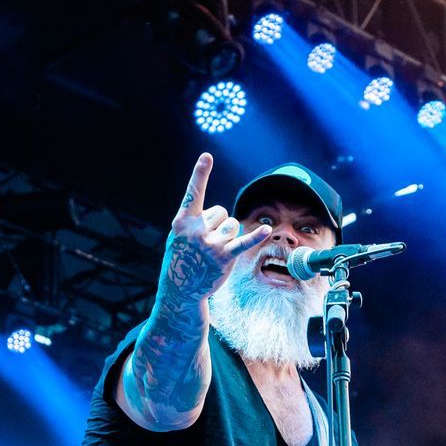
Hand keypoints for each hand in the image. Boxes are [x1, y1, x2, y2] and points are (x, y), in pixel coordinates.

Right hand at [157, 153, 272, 308]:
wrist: (180, 290)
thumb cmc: (181, 258)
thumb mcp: (178, 236)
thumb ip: (194, 220)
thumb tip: (221, 214)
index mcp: (182, 222)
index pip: (193, 193)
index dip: (200, 174)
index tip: (207, 156)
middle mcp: (196, 231)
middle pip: (220, 211)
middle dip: (216, 224)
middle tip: (204, 243)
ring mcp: (210, 244)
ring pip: (232, 224)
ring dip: (227, 235)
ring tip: (214, 251)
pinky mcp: (224, 257)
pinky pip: (243, 242)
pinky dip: (256, 237)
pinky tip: (267, 230)